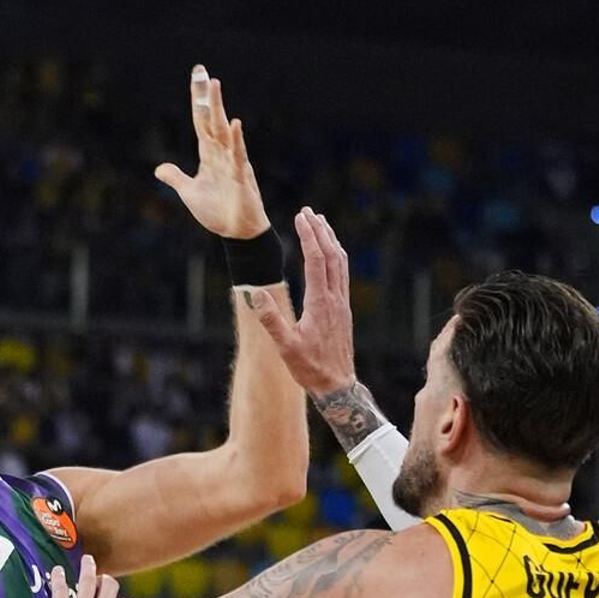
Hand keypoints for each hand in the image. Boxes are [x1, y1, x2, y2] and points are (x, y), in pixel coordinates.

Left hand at [154, 67, 270, 239]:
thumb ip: (176, 178)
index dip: (198, 100)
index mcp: (209, 154)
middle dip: (207, 96)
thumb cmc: (218, 212)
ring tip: (215, 86)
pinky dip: (237, 140)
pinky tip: (235, 124)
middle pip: (212, 119)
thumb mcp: (189, 193)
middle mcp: (222, 153)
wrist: (236, 233)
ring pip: (224, 130)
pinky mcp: (241, 177)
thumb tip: (158, 169)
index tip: (197, 77)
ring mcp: (232, 162)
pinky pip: (238, 156)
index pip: (202, 121)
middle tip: (204, 71)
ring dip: (218, 109)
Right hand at [251, 208, 356, 395]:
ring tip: (321, 224)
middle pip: (331, 255)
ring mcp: (342, 303)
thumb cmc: (310, 368)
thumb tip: (254, 293)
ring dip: (331, 241)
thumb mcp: (286, 347)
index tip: (300, 217)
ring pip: (340, 263)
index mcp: (320, 303)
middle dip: (320, 231)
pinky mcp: (344, 310)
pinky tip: (331, 255)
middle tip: (308, 212)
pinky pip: (342, 274)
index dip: (309, 236)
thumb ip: (271, 320)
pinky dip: (336, 257)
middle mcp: (335, 298)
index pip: (316, 260)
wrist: (338, 385)